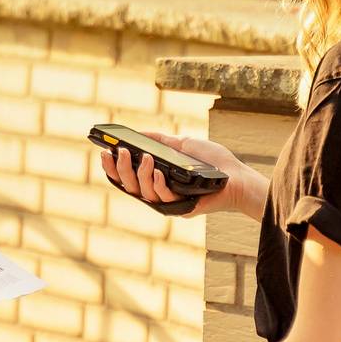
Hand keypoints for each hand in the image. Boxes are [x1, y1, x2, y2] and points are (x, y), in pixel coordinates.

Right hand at [99, 132, 264, 218]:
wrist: (237, 176)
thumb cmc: (214, 162)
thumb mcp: (183, 145)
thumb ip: (162, 141)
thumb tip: (140, 134)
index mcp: (156, 179)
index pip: (128, 176)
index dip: (113, 168)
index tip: (103, 152)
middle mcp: (159, 192)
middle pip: (130, 186)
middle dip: (121, 169)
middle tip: (118, 152)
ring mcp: (170, 202)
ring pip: (143, 193)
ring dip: (140, 174)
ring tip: (145, 157)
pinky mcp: (182, 208)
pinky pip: (163, 199)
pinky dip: (158, 184)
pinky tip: (159, 171)